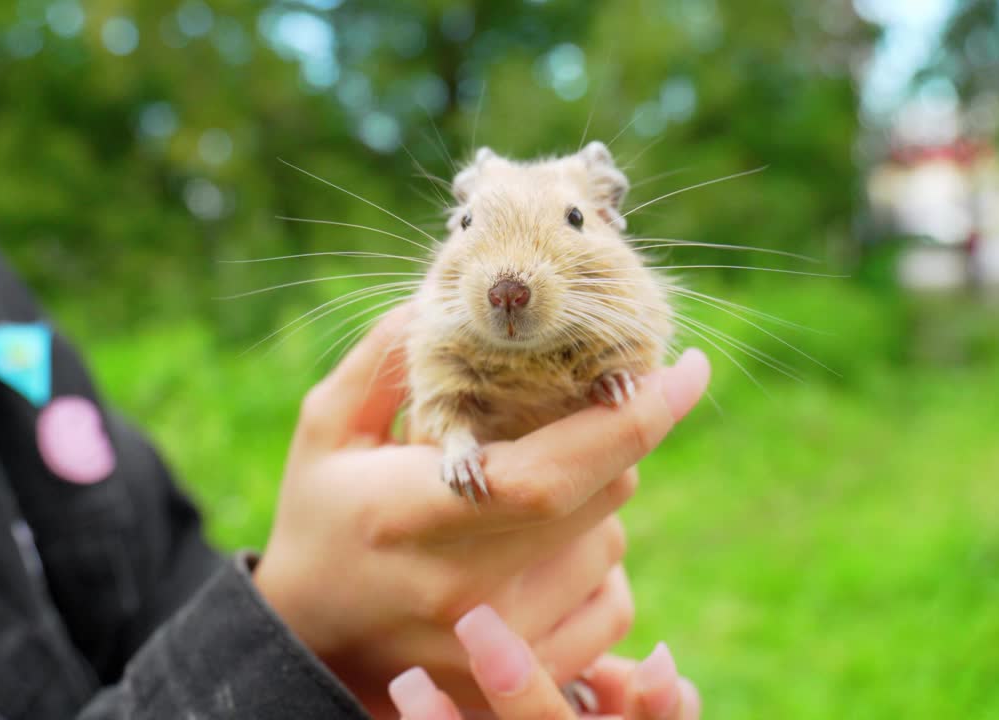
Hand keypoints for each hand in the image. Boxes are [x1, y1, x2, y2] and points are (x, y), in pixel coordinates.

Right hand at [253, 303, 709, 715]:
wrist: (310, 640)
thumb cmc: (321, 518)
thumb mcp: (327, 428)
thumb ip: (385, 359)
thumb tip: (450, 300)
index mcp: (407, 513)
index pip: (548, 473)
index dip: (629, 419)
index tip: (688, 368)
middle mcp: (459, 588)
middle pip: (599, 499)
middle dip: (603, 441)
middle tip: (557, 422)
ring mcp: (494, 647)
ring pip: (610, 546)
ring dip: (593, 504)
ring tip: (521, 500)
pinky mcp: (519, 684)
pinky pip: (614, 608)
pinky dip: (598, 567)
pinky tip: (544, 552)